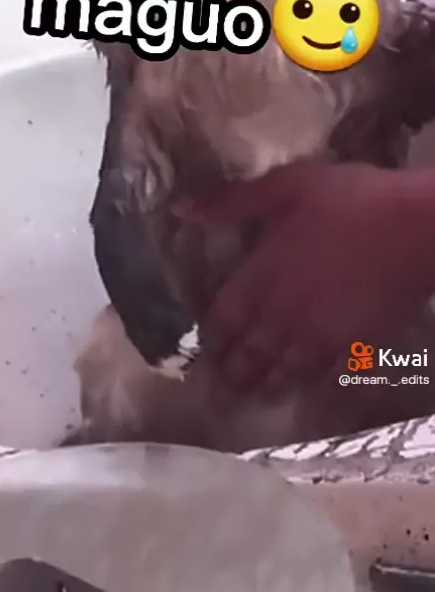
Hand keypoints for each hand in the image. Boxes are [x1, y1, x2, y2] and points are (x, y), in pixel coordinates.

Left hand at [183, 161, 434, 394]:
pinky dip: (312, 395)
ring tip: (252, 399)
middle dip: (232, 372)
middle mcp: (284, 314)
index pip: (224, 317)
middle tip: (220, 391)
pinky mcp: (355, 344)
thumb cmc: (349, 200)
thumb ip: (232, 201)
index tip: (203, 349)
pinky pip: (327, 379)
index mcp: (262, 276)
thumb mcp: (285, 186)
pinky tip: (308, 404)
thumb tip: (180, 209)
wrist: (415, 226)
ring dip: (264, 386)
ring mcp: (320, 335)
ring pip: (283, 370)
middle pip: (250, 353)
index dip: (211, 337)